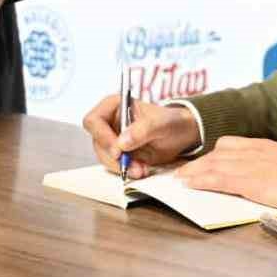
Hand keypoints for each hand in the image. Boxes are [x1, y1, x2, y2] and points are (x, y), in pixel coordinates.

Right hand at [83, 96, 200, 178]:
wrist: (182, 135)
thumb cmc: (172, 122)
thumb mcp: (162, 123)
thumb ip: (143, 130)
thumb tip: (122, 143)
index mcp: (114, 106)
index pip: (94, 121)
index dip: (103, 137)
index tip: (118, 151)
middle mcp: (109, 122)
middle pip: (98, 143)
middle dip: (115, 158)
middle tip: (134, 166)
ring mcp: (113, 139)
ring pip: (105, 157)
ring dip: (122, 167)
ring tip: (142, 169)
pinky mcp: (119, 154)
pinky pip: (114, 166)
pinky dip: (126, 171)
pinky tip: (141, 170)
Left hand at [174, 137, 276, 212]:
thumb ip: (275, 167)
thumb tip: (266, 176)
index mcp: (265, 146)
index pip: (230, 144)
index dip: (212, 153)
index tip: (201, 160)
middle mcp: (254, 152)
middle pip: (217, 154)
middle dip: (197, 163)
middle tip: (182, 171)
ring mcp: (251, 166)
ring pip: (213, 164)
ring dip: (193, 172)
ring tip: (179, 179)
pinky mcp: (250, 182)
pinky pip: (219, 179)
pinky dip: (201, 181)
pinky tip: (191, 185)